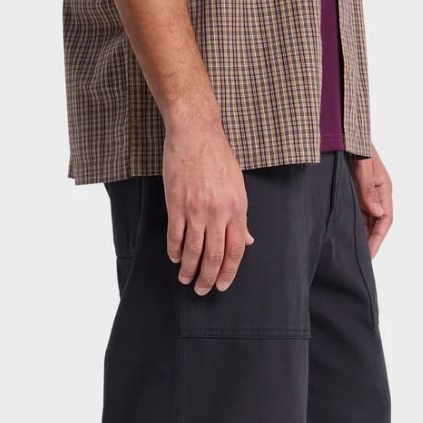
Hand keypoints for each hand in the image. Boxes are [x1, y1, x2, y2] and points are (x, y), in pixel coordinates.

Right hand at [163, 119, 253, 294]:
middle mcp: (218, 213)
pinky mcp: (176, 203)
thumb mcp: (238, 187)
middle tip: (202, 290)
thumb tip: (247, 241)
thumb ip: (241, 218)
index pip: (235, 251)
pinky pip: (176, 234)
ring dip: (189, 269)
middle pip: (215, 256)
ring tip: (186, 280)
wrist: (196, 133)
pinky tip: (174, 258)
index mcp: (237, 210)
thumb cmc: (218, 158)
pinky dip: (175, 250)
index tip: (222, 285)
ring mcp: (196, 209)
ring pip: (194, 249)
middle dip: (208, 277)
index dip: (229, 272)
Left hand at [350, 144, 392, 257]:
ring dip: (358, 235)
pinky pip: (354, 213)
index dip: (378, 239)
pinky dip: (349, 225)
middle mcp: (376, 193)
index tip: (369, 256)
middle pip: (375, 224)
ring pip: (364, 220)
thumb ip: (368, 187)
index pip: (385, 220)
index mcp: (384, 188)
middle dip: (368, 243)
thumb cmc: (356, 142)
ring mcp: (364, 193)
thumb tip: (377, 212)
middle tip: (356, 262)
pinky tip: (339, 235)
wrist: (343, 128)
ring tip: (347, 253)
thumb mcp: (363, 164)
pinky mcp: (352, 191)